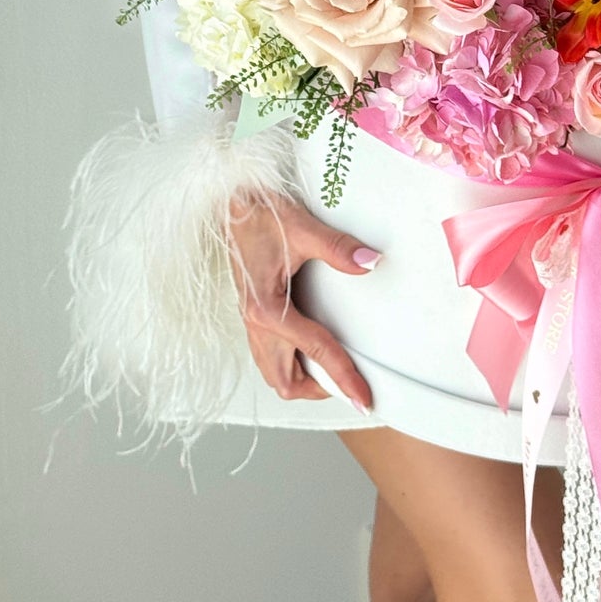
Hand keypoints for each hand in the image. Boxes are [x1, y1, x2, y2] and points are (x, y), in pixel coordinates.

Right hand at [225, 189, 377, 412]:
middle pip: (285, 382)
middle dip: (318, 388)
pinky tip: (306, 347)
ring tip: (331, 370)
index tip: (362, 397)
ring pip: (273, 373)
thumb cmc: (260, 215)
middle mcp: (255, 321)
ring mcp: (251, 320)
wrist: (232, 204)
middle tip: (349, 381)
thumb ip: (337, 248)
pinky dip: (289, 361)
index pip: (314, 352)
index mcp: (266, 308)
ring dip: (301, 378)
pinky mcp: (252, 313)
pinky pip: (267, 355)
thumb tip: (368, 262)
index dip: (343, 377)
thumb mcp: (302, 228)